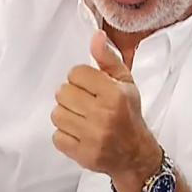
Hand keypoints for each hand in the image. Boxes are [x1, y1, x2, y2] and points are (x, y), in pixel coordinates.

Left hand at [51, 30, 161, 186]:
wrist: (135, 154)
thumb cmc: (129, 115)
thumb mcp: (124, 82)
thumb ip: (107, 58)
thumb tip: (96, 36)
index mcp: (115, 94)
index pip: (76, 73)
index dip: (80, 78)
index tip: (89, 85)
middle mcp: (103, 115)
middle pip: (62, 92)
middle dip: (72, 95)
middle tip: (84, 102)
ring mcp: (92, 136)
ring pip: (56, 114)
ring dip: (66, 115)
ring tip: (81, 117)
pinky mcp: (82, 154)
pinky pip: (56, 137)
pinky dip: (65, 135)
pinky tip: (78, 132)